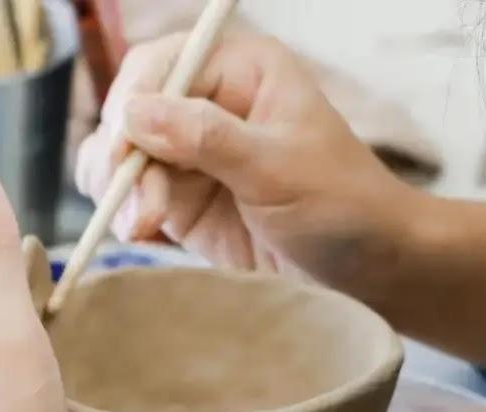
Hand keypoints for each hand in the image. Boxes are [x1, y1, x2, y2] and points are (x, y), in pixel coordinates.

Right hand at [75, 31, 418, 298]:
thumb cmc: (343, 207)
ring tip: (141, 225)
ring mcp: (191, 153)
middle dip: (122, 156)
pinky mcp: (182, 199)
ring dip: (117, 188)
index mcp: (242, 70)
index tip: (125, 151)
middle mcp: (209, 103)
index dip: (134, 104)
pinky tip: (139, 230)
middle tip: (139, 205)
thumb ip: (207, 138)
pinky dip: (122, 210)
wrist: (368, 272)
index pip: (162, 65)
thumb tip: (136, 114)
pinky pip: (130, 193)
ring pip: (121, 154)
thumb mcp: (278, 169)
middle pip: (130, 110)